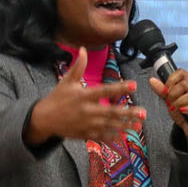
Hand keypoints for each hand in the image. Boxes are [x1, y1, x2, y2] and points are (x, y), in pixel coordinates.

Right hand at [24, 48, 142, 145]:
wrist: (44, 119)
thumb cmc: (57, 98)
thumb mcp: (66, 81)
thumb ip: (78, 66)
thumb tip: (83, 49)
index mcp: (84, 96)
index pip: (104, 90)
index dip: (119, 88)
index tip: (133, 85)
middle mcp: (87, 110)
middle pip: (111, 112)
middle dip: (128, 113)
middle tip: (143, 112)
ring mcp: (87, 124)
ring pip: (109, 126)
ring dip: (125, 125)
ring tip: (139, 125)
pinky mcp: (85, 134)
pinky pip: (101, 137)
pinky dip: (113, 137)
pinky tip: (125, 136)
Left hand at [147, 67, 187, 148]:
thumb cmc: (183, 112)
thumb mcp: (170, 101)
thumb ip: (162, 91)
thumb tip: (152, 80)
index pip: (182, 73)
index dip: (171, 80)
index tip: (165, 91)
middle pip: (186, 84)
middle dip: (173, 94)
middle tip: (169, 103)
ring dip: (180, 102)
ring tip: (175, 108)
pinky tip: (183, 111)